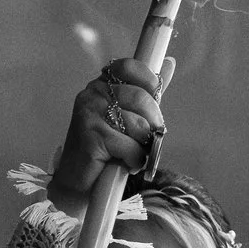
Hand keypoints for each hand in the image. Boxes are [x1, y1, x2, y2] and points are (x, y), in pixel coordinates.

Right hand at [47, 59, 167, 213]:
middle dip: (152, 124)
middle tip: (146, 140)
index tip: (151, 104)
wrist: (78, 184)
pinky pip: (130, 146)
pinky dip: (134, 160)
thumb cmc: (106, 150)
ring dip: (142, 146)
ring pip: (138, 125)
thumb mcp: (127, 116)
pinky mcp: (92, 135)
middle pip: (141, 98)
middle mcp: (92, 94)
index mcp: (100, 85)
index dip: (149, 83)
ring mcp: (89, 114)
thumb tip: (170, 63)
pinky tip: (124, 164)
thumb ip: (147, 92)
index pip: (129, 66)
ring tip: (130, 154)